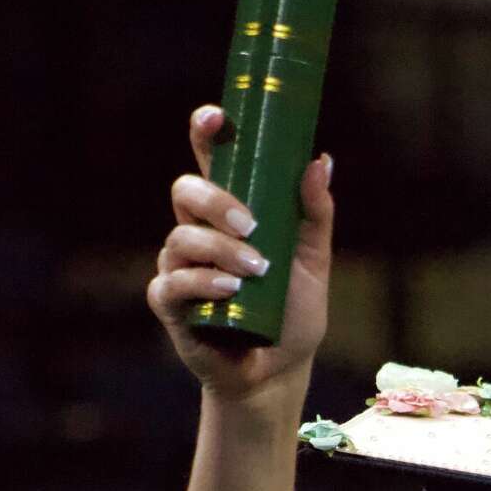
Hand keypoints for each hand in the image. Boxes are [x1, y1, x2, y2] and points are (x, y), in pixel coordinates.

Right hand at [147, 105, 334, 409]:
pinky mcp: (170, 304)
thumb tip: (320, 161)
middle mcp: (198, 233)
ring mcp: (180, 267)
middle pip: (185, 191)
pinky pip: (173, 282)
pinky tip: (228, 288)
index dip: (206, 133)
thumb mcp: (313, 262)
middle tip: (251, 224)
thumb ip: (314, 214)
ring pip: (181, 237)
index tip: (217, 118)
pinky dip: (201, 282)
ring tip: (255, 271)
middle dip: (215, 200)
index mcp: (228, 213)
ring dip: (220, 249)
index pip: (210, 161)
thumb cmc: (291, 315)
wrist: (278, 373)